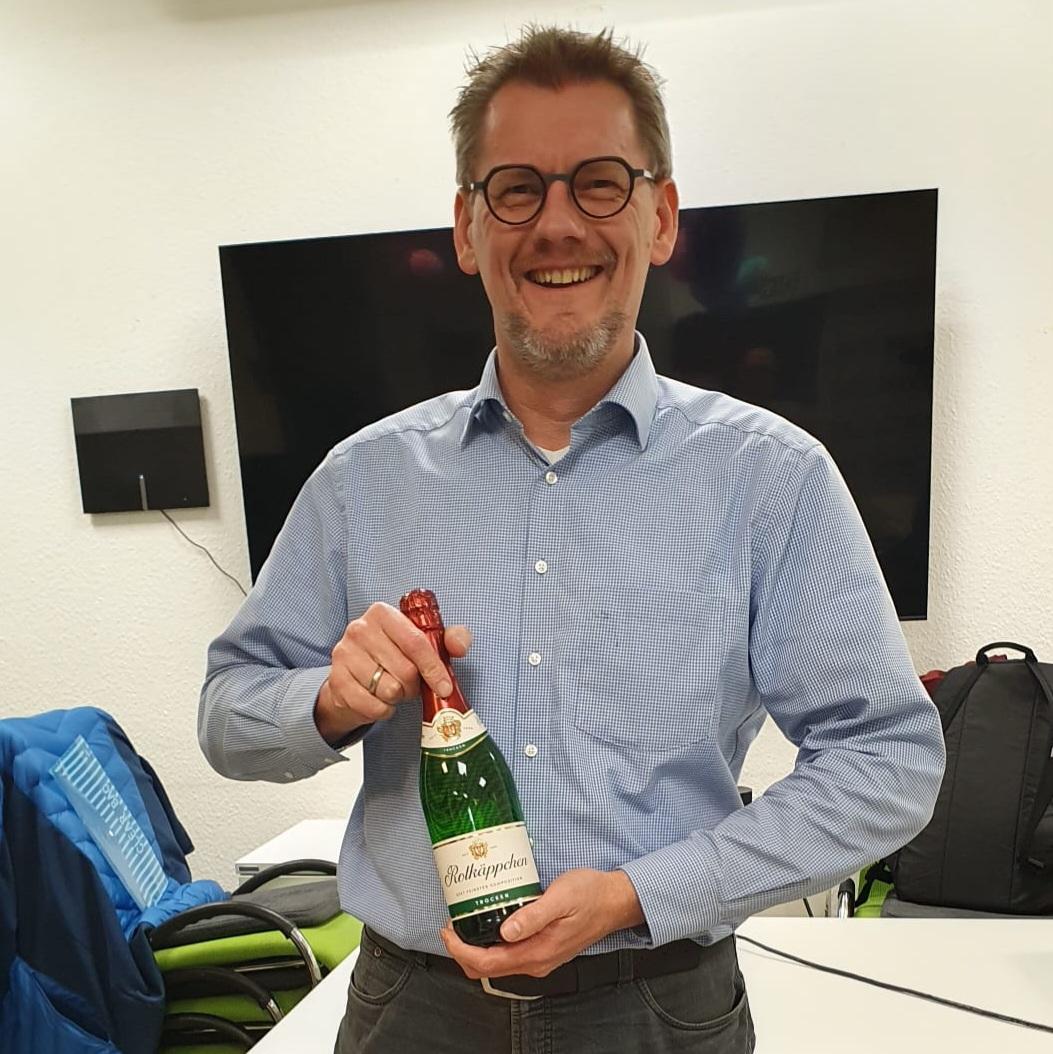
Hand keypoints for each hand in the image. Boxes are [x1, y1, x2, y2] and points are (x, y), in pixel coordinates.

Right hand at [315, 602, 470, 743]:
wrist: (352, 676)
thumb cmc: (392, 656)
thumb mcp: (422, 642)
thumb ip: (448, 639)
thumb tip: (459, 645)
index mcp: (383, 613)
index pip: (416, 642)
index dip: (434, 668)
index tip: (444, 686)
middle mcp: (360, 629)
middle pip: (405, 670)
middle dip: (414, 684)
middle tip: (409, 683)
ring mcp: (344, 654)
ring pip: (389, 689)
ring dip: (398, 697)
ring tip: (392, 688)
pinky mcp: (337, 681)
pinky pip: (374, 706)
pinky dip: (383, 709)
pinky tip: (379, 698)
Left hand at [439, 869, 643, 978]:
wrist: (614, 902)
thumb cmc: (589, 894)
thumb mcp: (561, 897)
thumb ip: (533, 915)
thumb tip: (505, 931)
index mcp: (537, 952)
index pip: (487, 963)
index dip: (461, 951)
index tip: (448, 930)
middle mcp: (536, 962)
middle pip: (487, 968)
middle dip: (462, 951)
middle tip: (451, 925)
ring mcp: (539, 958)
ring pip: (497, 964)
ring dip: (475, 948)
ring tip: (465, 922)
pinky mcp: (542, 950)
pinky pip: (509, 956)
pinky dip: (491, 945)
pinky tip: (488, 923)